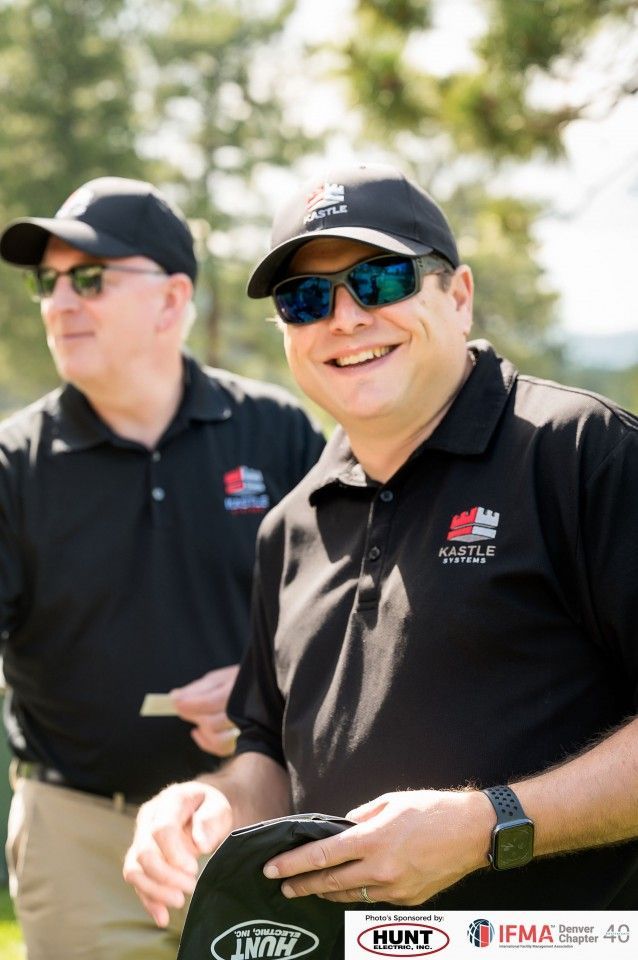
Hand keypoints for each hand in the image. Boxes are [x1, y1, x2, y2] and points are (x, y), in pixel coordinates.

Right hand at [123, 781, 232, 926]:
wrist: (203, 810)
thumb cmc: (210, 808)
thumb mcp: (218, 806)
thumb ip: (210, 820)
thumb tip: (200, 844)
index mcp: (169, 801)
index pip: (161, 828)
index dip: (175, 853)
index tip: (193, 869)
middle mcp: (148, 819)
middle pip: (144, 852)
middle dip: (166, 876)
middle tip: (192, 886)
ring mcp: (141, 838)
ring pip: (134, 869)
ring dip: (155, 891)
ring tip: (180, 901)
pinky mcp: (140, 858)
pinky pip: (137, 881)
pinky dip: (148, 901)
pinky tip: (163, 916)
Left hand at [171, 665, 239, 755]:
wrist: (265, 689)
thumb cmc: (239, 682)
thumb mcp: (220, 678)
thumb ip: (198, 689)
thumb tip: (175, 697)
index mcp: (240, 691)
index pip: (211, 703)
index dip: (190, 704)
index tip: (175, 702)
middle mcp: (246, 712)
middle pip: (212, 723)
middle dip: (193, 715)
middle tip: (181, 707)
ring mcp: (247, 730)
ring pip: (217, 738)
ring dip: (200, 728)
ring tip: (194, 717)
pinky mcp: (244, 742)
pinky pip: (221, 749)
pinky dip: (205, 743)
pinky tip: (197, 732)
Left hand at [263, 789, 492, 905]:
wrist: (474, 833)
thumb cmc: (433, 810)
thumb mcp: (391, 802)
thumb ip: (360, 817)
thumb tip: (341, 828)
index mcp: (373, 840)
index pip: (323, 856)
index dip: (294, 864)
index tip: (273, 869)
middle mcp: (381, 869)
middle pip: (330, 883)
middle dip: (302, 885)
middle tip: (282, 886)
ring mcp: (395, 889)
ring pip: (350, 896)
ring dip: (327, 892)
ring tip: (310, 888)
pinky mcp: (408, 900)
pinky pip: (374, 898)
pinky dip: (358, 892)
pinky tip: (349, 886)